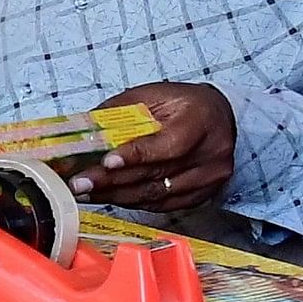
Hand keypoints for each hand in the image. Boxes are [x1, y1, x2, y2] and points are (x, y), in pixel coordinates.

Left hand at [68, 81, 237, 212]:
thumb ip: (120, 111)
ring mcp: (209, 178)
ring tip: (86, 192)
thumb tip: (83, 132)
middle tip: (79, 183)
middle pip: (156, 174)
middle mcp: (210, 153)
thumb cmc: (184, 104)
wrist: (223, 118)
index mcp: (200, 121)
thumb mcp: (154, 96)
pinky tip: (110, 197)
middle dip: (112, 180)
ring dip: (117, 195)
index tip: (106, 162)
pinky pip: (163, 205)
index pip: (169, 145)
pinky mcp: (202, 194)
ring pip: (157, 194)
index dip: (136, 155)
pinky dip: (133, 201)